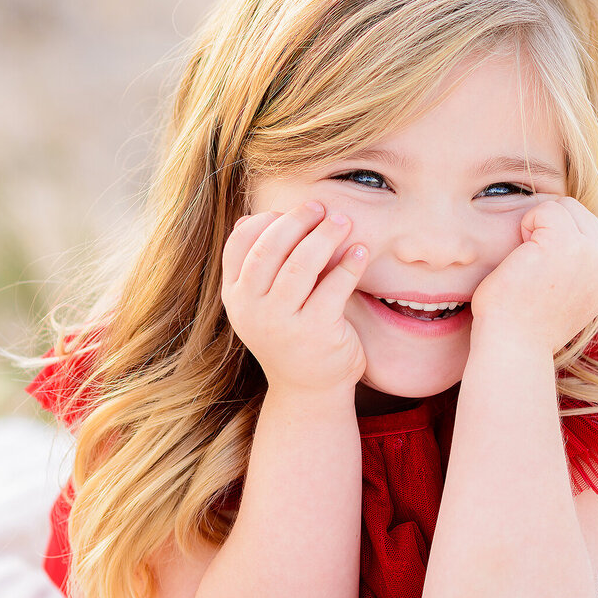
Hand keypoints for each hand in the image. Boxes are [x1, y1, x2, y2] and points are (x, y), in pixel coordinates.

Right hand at [222, 201, 368, 394]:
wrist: (310, 389)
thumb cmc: (290, 333)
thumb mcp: (263, 302)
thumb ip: (258, 264)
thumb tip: (249, 217)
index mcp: (236, 296)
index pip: (239, 244)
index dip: (266, 220)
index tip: (290, 211)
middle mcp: (252, 310)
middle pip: (269, 249)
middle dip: (297, 221)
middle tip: (322, 208)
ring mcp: (282, 324)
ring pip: (300, 265)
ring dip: (325, 236)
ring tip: (344, 222)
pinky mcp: (316, 333)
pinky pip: (334, 287)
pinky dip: (349, 264)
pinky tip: (361, 251)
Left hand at [470, 197, 597, 351]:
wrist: (513, 346)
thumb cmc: (526, 323)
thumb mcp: (567, 294)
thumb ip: (580, 266)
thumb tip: (575, 238)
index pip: (594, 228)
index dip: (563, 237)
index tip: (544, 271)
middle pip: (580, 212)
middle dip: (550, 229)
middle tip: (533, 266)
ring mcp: (590, 251)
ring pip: (564, 206)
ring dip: (538, 227)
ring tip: (529, 262)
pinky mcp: (565, 243)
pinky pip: (544, 210)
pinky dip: (525, 226)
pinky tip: (521, 258)